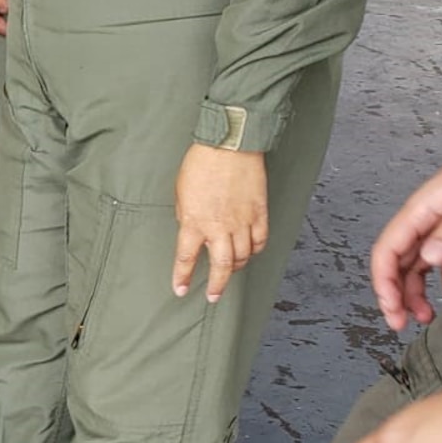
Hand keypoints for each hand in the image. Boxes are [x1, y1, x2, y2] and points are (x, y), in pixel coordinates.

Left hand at [171, 145, 267, 302]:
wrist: (229, 146)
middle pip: (222, 266)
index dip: (182, 277)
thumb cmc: (200, 165)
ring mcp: (242, 221)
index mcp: (194, 223)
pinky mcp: (259, 213)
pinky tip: (250, 252)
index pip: (186, 258)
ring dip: (236, 268)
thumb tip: (190, 229)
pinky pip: (260, 240)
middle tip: (214, 296)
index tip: (181, 290)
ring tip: (231, 272)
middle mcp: (219, 227)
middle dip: (218, 285)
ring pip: (243, 256)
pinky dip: (255, 250)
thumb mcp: (181, 193)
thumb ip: (186, 216)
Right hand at [369, 126, 441, 328]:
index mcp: (421, 211)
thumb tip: (430, 258)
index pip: (387, 251)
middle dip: (396, 296)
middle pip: (400, 265)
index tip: (391, 307)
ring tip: (427, 317)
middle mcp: (429, 225)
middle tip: (401, 323)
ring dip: (420, 295)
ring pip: (422, 270)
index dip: (383, 281)